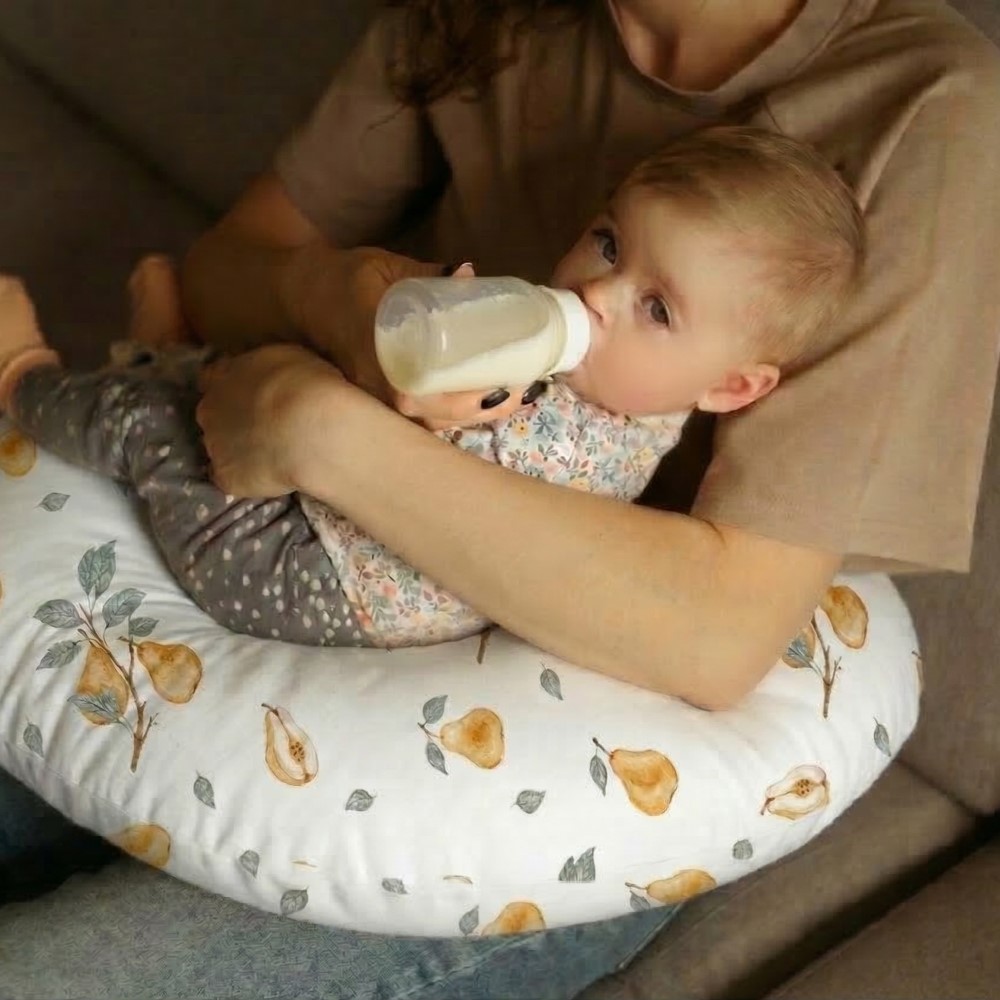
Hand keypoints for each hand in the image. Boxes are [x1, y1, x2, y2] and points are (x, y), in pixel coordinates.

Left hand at [195, 343, 355, 497]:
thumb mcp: (286, 355)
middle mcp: (209, 411)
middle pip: (213, 417)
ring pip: (221, 449)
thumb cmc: (305, 385)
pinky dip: (246, 479)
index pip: (212, 380)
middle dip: (232, 421)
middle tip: (264, 427)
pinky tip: (269, 477)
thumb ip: (264, 368)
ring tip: (273, 455)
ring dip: (240, 450)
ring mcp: (214, 446)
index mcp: (222, 377)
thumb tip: (265, 376)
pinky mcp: (226, 477)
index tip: (248, 394)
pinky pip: (231, 479)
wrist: (311, 429)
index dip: (230, 388)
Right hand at [288, 251, 538, 428]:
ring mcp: (380, 401)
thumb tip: (468, 272)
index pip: (428, 392)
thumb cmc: (343, 282)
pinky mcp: (384, 403)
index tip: (509, 384)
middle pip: (440, 415)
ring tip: (514, 397)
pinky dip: (457, 414)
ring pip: (435, 423)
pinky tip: (486, 403)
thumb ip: (426, 275)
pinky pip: (425, 420)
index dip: (472, 396)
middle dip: (486, 408)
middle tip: (524, 392)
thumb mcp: (383, 269)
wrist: (300, 301)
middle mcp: (380, 389)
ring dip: (476, 415)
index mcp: (379, 356)